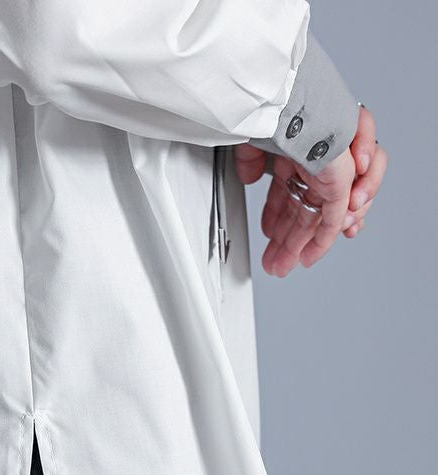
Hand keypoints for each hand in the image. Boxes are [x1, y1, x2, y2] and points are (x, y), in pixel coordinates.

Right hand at [234, 105, 387, 275]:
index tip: (274, 239)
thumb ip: (251, 160)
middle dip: (294, 239)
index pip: (293, 188)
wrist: (280, 96)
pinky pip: (338, 212)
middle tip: (280, 262)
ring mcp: (333, 163)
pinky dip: (325, 236)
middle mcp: (321, 154)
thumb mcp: (251, 139)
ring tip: (293, 261)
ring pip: (328, 212)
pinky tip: (310, 256)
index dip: (283, 217)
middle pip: (310, 205)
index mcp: (301, 144)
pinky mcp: (341, 173)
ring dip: (309, 241)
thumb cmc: (269, 104)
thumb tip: (248, 176)